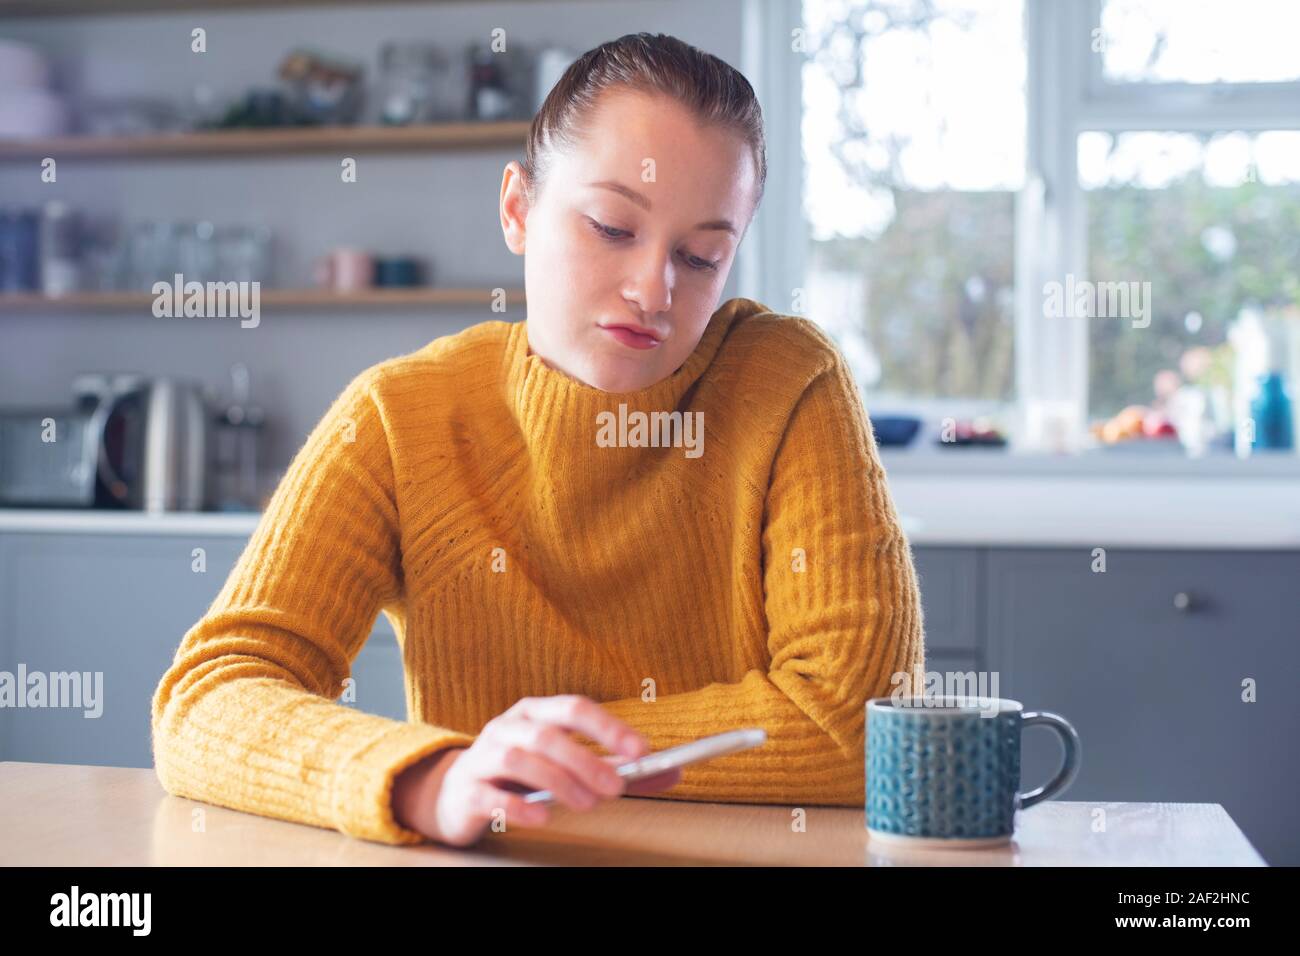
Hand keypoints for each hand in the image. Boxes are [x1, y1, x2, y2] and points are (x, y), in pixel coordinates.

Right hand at [391, 695, 681, 846]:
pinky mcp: (467, 788)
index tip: (641, 751)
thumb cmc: (522, 774)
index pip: (574, 708)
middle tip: (616, 786)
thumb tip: (674, 771)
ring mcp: (483, 755)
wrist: (457, 794)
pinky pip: (491, 793)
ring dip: (559, 780)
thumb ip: (618, 768)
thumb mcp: (569, 764)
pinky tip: (542, 816)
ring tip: (587, 804)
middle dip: (586, 759)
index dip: (608, 727)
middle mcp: (508, 726)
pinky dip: (518, 804)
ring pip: (520, 758)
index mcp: (536, 712)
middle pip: (548, 734)